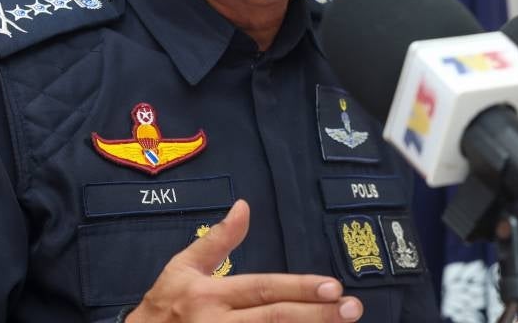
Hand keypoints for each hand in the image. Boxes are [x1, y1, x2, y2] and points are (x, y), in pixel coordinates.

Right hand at [126, 199, 362, 321]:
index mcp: (211, 296)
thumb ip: (218, 240)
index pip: (264, 290)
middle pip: (276, 320)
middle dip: (318, 316)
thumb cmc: (163, 307)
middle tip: (353, 309)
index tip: (333, 286)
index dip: (299, 288)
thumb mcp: (183, 268)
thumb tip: (244, 206)